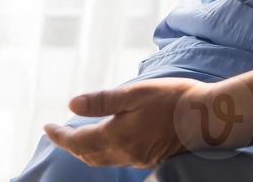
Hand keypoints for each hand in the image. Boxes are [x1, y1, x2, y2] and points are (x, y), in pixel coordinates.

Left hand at [44, 79, 246, 168]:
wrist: (207, 117)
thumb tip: (71, 104)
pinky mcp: (148, 158)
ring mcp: (137, 159)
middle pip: (87, 155)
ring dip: (85, 150)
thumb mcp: (134, 93)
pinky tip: (106, 139)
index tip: (46, 127)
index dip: (59, 136)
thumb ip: (102, 101)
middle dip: (69, 145)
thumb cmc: (172, 99)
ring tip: (76, 137)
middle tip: (57, 133)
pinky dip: (102, 151)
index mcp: (116, 137)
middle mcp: (124, 154)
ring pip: (101, 160)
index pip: (77, 142)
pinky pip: (116, 159)